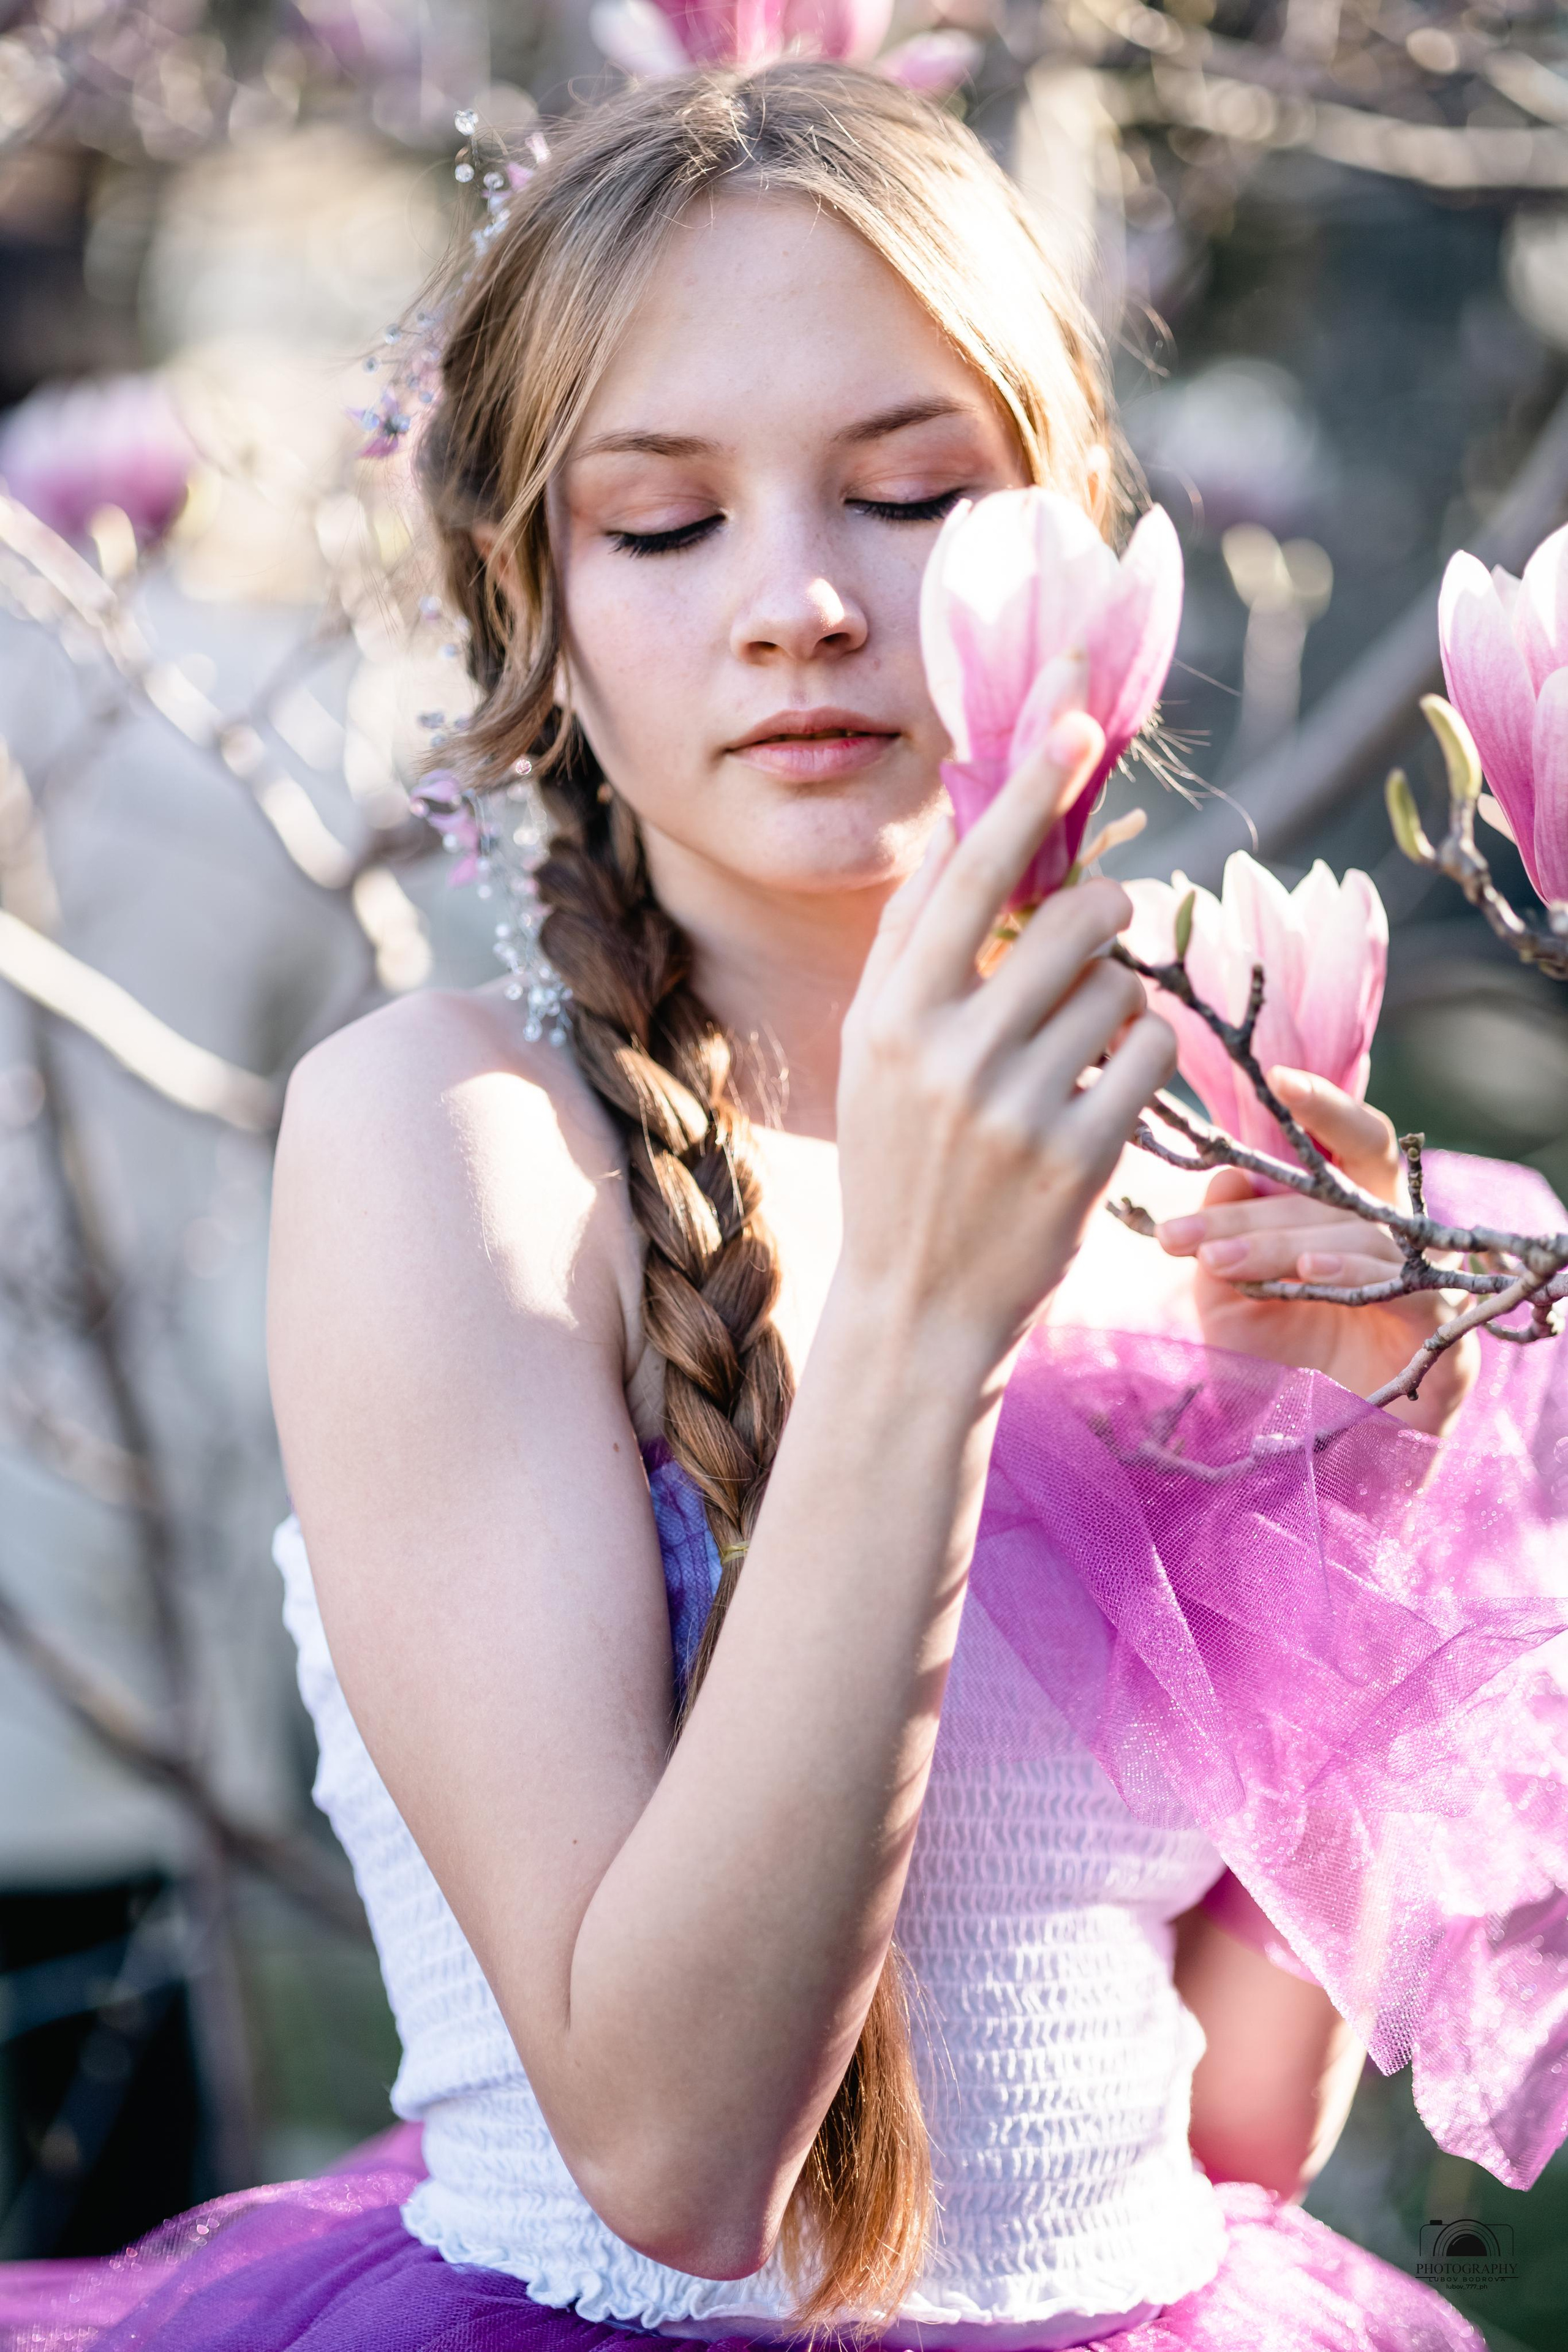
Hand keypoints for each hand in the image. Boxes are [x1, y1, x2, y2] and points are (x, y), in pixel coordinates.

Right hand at [835, 713, 1177, 1379]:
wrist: (915, 1308)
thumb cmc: (900, 1163)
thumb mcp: (876, 1054)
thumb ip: (915, 946)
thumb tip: (961, 825)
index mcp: (888, 1013)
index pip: (971, 869)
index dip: (1028, 784)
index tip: (1076, 712)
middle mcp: (947, 1050)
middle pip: (1073, 914)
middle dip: (1100, 910)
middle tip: (1090, 936)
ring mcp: (1016, 1105)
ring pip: (1119, 982)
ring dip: (1112, 1001)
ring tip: (1067, 1056)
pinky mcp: (1080, 1154)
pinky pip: (1149, 1048)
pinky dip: (1139, 1056)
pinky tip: (1098, 1096)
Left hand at [1154, 1069, 1477, 1436]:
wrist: (1332, 1461)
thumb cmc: (1285, 1370)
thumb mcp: (1233, 1304)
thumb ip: (1223, 1240)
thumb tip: (1225, 1178)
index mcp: (1353, 1213)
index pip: (1346, 1141)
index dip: (1323, 1104)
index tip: (1274, 1078)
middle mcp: (1396, 1233)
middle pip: (1340, 1186)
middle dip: (1252, 1209)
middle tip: (1174, 1238)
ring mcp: (1427, 1277)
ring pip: (1354, 1234)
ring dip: (1279, 1244)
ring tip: (1217, 1261)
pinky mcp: (1444, 1329)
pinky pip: (1401, 1284)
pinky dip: (1352, 1271)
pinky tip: (1308, 1273)